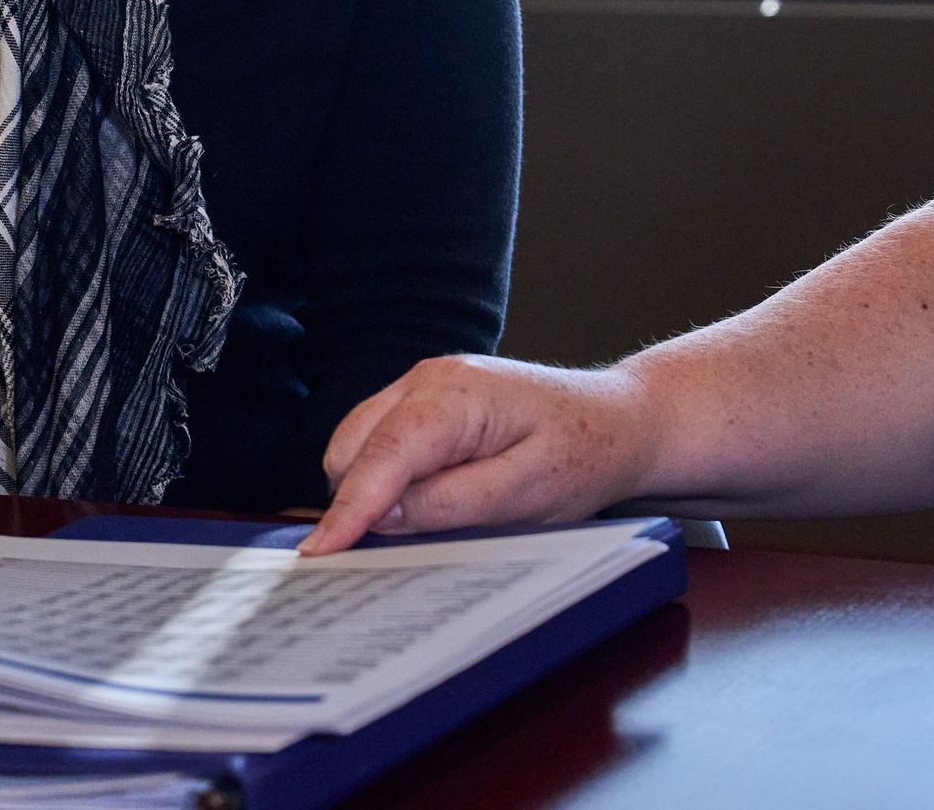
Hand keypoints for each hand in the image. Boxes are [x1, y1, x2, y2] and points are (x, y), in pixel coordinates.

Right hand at [298, 355, 656, 554]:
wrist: (615, 419)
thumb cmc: (582, 453)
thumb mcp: (527, 494)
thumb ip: (452, 502)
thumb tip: (386, 518)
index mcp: (454, 396)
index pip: (383, 454)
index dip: (349, 508)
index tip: (318, 553)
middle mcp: (426, 379)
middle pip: (354, 445)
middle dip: (354, 499)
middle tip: (378, 555)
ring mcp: (421, 384)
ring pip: (358, 440)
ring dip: (367, 487)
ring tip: (414, 527)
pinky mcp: (423, 399)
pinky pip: (377, 437)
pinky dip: (381, 474)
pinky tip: (416, 502)